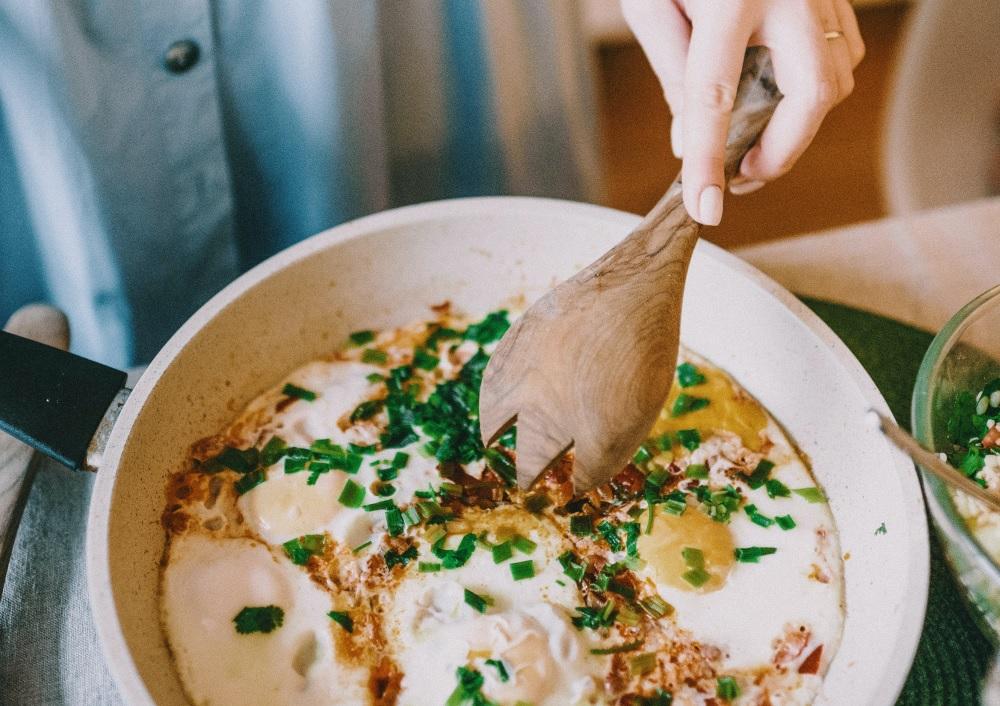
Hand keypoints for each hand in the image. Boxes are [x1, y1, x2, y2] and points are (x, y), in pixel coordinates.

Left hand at [622, 0, 864, 224]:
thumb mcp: (651, 3)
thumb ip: (673, 71)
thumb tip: (688, 141)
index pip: (714, 96)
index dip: (707, 161)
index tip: (705, 210)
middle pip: (811, 94)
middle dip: (781, 151)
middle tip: (742, 176)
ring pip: (836, 79)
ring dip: (799, 125)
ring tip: (754, 142)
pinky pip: (844, 53)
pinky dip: (816, 91)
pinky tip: (779, 100)